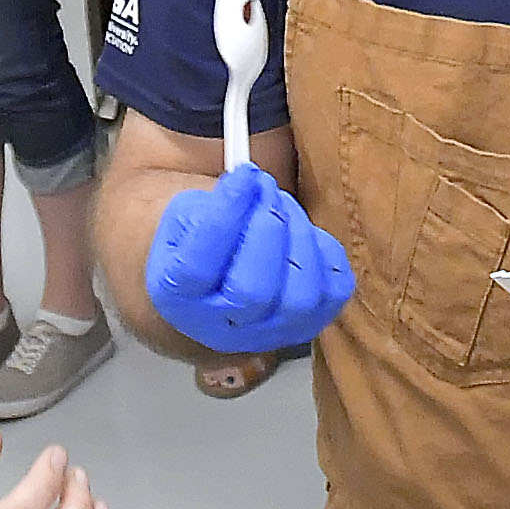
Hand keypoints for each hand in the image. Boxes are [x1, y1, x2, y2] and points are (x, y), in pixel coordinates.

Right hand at [147, 164, 353, 353]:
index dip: (225, 216)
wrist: (215, 278)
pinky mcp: (307, 327)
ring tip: (283, 207)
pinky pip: (333, 293)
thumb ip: (210, 204)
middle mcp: (220, 327)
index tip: (244, 174)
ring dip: (299, 236)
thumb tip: (252, 188)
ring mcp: (267, 334)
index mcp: (176, 297)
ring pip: (299, 298)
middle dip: (268, 227)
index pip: (197, 267)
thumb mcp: (185, 215)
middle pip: (252, 292)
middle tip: (267, 188)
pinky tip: (300, 233)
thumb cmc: (199, 240)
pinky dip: (325, 253)